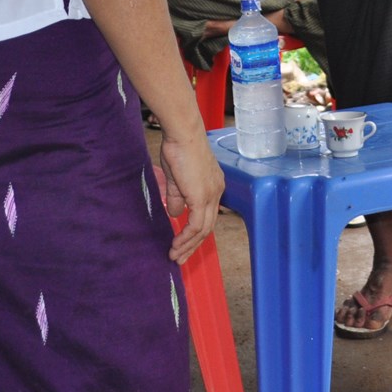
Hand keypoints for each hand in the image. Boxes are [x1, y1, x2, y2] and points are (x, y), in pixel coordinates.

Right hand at [158, 129, 224, 263]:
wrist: (183, 134)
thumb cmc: (179, 148)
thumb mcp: (176, 177)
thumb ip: (177, 196)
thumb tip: (175, 214)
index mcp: (213, 185)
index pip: (207, 215)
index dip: (195, 232)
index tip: (183, 243)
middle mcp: (217, 192)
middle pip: (208, 227)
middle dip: (193, 245)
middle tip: (179, 258)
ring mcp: (211, 195)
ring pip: (203, 230)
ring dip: (187, 245)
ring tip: (174, 256)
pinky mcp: (202, 197)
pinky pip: (196, 225)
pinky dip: (186, 237)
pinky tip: (176, 245)